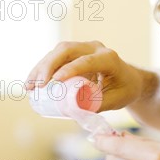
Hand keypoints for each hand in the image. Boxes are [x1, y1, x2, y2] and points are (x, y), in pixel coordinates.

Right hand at [25, 41, 143, 110]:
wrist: (130, 79)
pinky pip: (56, 56)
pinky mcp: (75, 52)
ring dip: (41, 67)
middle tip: (37, 86)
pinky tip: (32, 81)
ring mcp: (84, 48)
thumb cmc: (125, 90)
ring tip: (29, 86)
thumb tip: (74, 111)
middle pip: (67, 50)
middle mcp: (96, 48)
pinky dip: (43, 67)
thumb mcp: (116, 100)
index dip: (69, 69)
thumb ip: (97, 105)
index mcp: (109, 58)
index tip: (54, 82)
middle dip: (49, 66)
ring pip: (58, 51)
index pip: (87, 61)